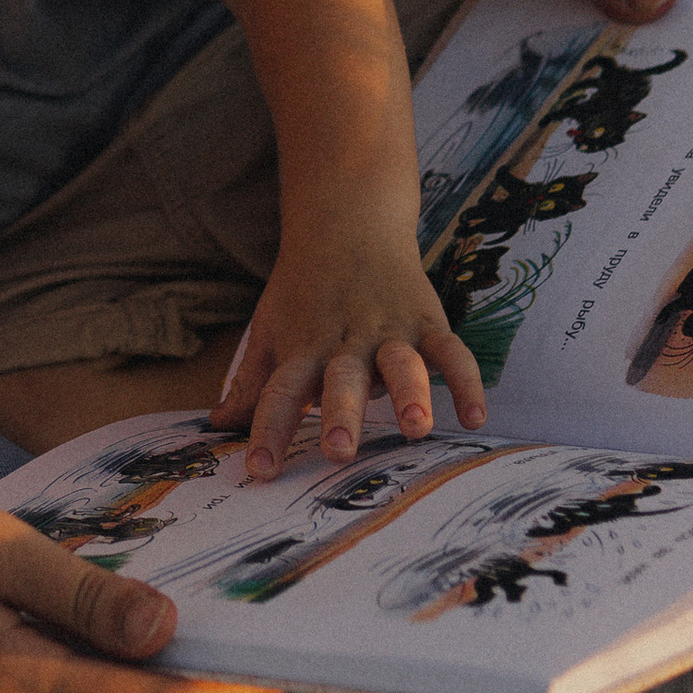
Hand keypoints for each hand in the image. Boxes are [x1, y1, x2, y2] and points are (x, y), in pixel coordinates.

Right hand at [0, 492, 279, 692]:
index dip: (235, 692)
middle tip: (206, 596)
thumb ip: (80, 594)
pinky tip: (16, 624)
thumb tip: (171, 632)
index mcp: (10, 685)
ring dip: (104, 667)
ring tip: (60, 592)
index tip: (288, 661)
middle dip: (171, 665)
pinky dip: (60, 679)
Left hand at [213, 222, 487, 473]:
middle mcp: (346, 342)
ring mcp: (390, 331)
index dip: (269, 430)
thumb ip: (251, 382)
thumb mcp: (270, 329)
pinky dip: (465, 381)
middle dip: (341, 415)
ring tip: (416, 428)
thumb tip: (217, 425)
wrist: (347, 221)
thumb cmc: (304, 289)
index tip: (260, 471)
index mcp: (303, 348)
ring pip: (400, 364)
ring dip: (408, 394)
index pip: (280, 392)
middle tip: (338, 452)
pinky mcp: (427, 321)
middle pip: (341, 380)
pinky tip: (475, 416)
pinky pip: (451, 352)